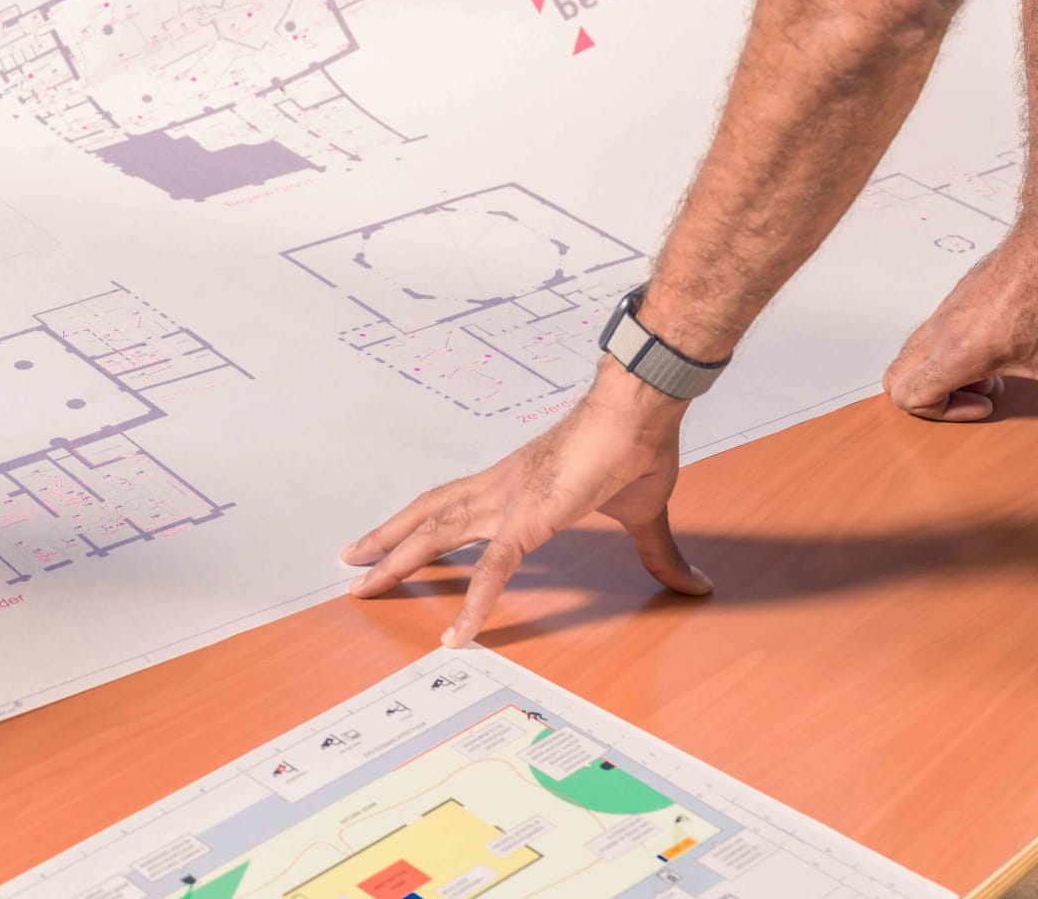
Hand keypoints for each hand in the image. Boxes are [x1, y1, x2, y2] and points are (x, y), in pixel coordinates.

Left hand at [341, 361, 711, 645]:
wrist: (643, 408)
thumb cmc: (637, 448)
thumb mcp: (643, 514)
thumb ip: (657, 553)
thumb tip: (691, 585)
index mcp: (516, 485)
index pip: (456, 507)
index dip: (424, 528)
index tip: (397, 546)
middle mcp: (499, 489)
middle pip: (428, 518)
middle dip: (388, 542)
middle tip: (352, 564)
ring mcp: (509, 501)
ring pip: (437, 535)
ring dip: (398, 560)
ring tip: (363, 583)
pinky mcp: (530, 518)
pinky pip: (493, 568)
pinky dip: (472, 603)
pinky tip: (456, 635)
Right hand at [884, 236, 1037, 420]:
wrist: (1036, 256)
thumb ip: (1024, 389)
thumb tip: (1031, 398)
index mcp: (957, 354)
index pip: (910, 397)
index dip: (944, 413)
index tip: (981, 405)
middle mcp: (938, 334)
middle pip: (894, 379)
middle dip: (929, 396)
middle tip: (970, 393)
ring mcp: (938, 317)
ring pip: (908, 357)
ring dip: (938, 373)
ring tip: (982, 371)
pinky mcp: (947, 304)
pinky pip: (926, 337)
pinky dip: (945, 353)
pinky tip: (986, 349)